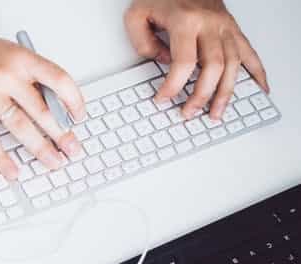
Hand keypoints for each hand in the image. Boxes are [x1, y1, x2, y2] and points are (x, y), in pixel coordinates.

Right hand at [0, 25, 85, 179]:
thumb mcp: (6, 53)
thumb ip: (27, 76)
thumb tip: (49, 106)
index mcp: (21, 58)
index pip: (59, 80)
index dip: (74, 101)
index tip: (79, 117)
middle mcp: (7, 76)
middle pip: (43, 110)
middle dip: (62, 134)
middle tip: (73, 150)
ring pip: (22, 127)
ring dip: (41, 149)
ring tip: (53, 162)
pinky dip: (3, 159)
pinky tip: (14, 171)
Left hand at [124, 0, 268, 119]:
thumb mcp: (138, 15)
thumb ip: (143, 43)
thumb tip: (162, 64)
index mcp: (186, 21)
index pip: (183, 62)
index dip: (173, 86)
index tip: (162, 99)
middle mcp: (210, 24)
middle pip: (213, 67)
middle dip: (201, 95)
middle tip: (188, 112)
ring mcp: (225, 26)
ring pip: (233, 64)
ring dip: (225, 93)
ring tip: (216, 113)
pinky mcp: (232, 28)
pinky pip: (249, 52)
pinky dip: (257, 71)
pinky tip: (260, 87)